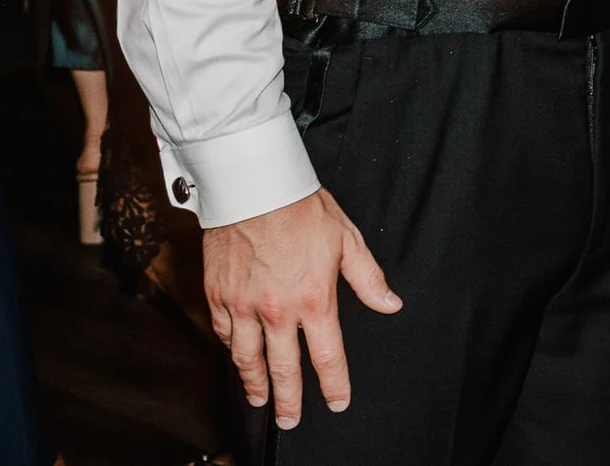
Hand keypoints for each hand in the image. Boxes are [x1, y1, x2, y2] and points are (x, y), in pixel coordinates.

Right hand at [202, 188, 399, 427]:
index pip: (326, 356)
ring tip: (260, 400)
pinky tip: (237, 358)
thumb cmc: (303, 209)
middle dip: (289, 401)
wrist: (254, 188)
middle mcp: (277, 311)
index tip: (337, 402)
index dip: (333, 383)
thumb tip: (391, 305)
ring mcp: (243, 306)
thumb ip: (368, 279)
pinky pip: (224, 334)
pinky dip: (231, 350)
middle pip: (284, 369)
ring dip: (254, 384)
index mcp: (314, 299)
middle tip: (291, 422)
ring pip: (247, 359)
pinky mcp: (219, 296)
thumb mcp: (347, 241)